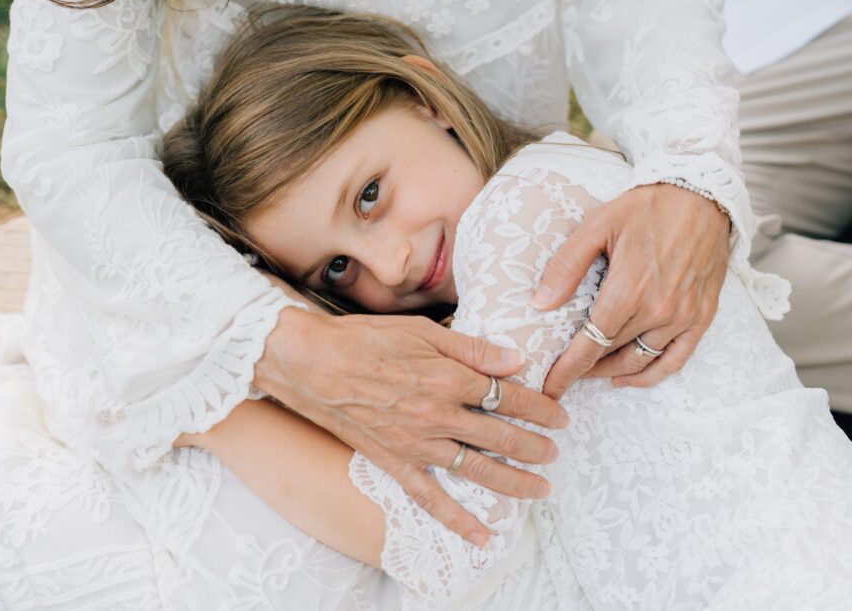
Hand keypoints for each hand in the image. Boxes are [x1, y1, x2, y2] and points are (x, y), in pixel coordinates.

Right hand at [255, 308, 569, 545]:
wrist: (311, 363)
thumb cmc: (364, 339)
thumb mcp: (423, 332)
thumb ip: (472, 348)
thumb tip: (516, 359)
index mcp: (448, 378)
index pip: (508, 397)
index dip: (540, 407)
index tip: (559, 414)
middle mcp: (438, 416)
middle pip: (501, 436)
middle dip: (535, 446)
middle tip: (556, 452)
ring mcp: (416, 443)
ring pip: (477, 469)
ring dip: (514, 481)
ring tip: (541, 489)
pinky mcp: (394, 461)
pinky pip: (430, 497)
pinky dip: (456, 520)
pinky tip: (481, 536)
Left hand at [536, 184, 730, 398]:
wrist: (702, 194)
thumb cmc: (646, 207)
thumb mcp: (596, 226)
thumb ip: (566, 266)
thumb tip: (540, 304)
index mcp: (629, 290)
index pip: (590, 345)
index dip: (567, 370)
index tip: (550, 388)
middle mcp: (659, 310)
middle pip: (612, 354)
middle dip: (584, 369)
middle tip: (562, 372)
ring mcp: (684, 316)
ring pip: (641, 361)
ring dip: (612, 371)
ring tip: (589, 371)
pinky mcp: (703, 315)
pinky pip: (677, 359)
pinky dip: (652, 374)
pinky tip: (629, 377)